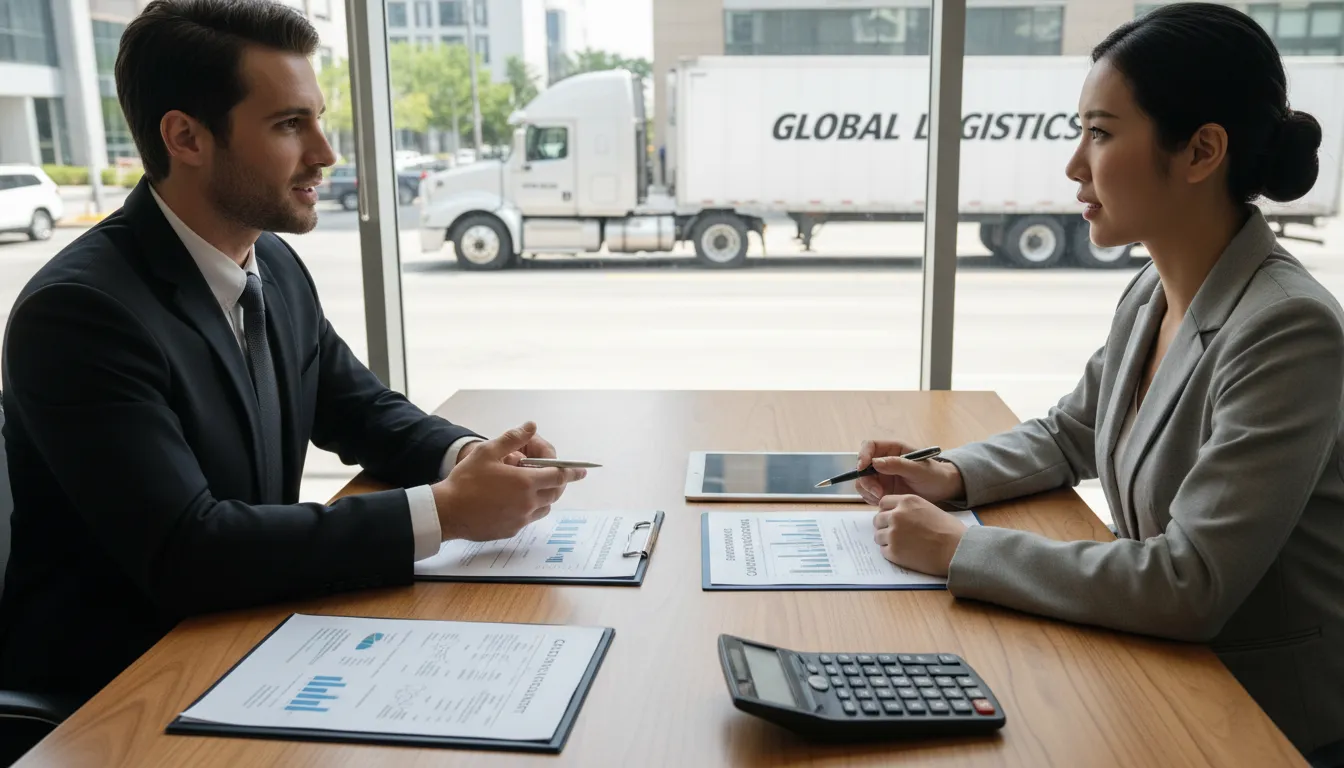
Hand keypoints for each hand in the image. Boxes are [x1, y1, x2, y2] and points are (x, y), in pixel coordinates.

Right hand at [433, 422, 585, 541]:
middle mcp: (528, 503)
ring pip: (544, 507)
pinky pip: (529, 519)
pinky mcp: (511, 530)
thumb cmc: (465, 481)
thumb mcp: (487, 451)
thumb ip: (513, 438)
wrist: (447, 512)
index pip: (559, 476)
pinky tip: (513, 502)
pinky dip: (529, 509)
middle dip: (556, 482)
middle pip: (554, 492)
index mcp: (525, 482)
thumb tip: (531, 426)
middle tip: (549, 474)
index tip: (583, 471)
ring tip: (529, 487)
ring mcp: (520, 519)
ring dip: (543, 496)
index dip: (573, 472)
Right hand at [855, 439, 964, 505]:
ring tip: (884, 498)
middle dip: (866, 480)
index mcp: (893, 449)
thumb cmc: (934, 475)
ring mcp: (881, 476)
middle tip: (878, 492)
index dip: (863, 455)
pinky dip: (872, 499)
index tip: (863, 468)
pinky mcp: (882, 490)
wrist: (942, 490)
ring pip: (863, 481)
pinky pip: (868, 494)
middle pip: (862, 466)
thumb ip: (897, 464)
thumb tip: (875, 462)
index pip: (869, 446)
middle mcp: (884, 461)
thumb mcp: (918, 469)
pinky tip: (885, 502)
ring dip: (868, 491)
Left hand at [873, 495, 967, 576]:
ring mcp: (893, 533)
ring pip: (878, 536)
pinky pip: (883, 550)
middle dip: (884, 526)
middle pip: (878, 519)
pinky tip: (904, 553)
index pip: (883, 503)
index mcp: (907, 501)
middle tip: (895, 533)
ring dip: (886, 540)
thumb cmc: (950, 530)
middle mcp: (897, 515)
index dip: (886, 511)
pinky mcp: (893, 551)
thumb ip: (910, 509)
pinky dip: (891, 552)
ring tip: (902, 544)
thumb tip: (897, 514)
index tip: (891, 518)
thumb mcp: (929, 508)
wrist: (957, 550)